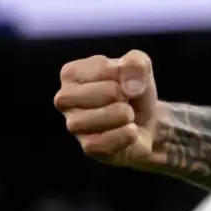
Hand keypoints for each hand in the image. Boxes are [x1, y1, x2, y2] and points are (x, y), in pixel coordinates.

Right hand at [54, 50, 159, 168]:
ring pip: (114, 115)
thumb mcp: (139, 65)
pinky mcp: (88, 147)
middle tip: (123, 101)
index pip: (107, 68)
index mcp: (71, 74)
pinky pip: (115, 139)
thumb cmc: (133, 90)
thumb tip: (131, 87)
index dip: (126, 75)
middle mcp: (64, 99)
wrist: (145, 122)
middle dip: (127, 96)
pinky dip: (129, 134)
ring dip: (129, 114)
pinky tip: (127, 131)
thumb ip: (136, 62)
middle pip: (111, 91)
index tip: (122, 82)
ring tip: (124, 115)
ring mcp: (73, 125)